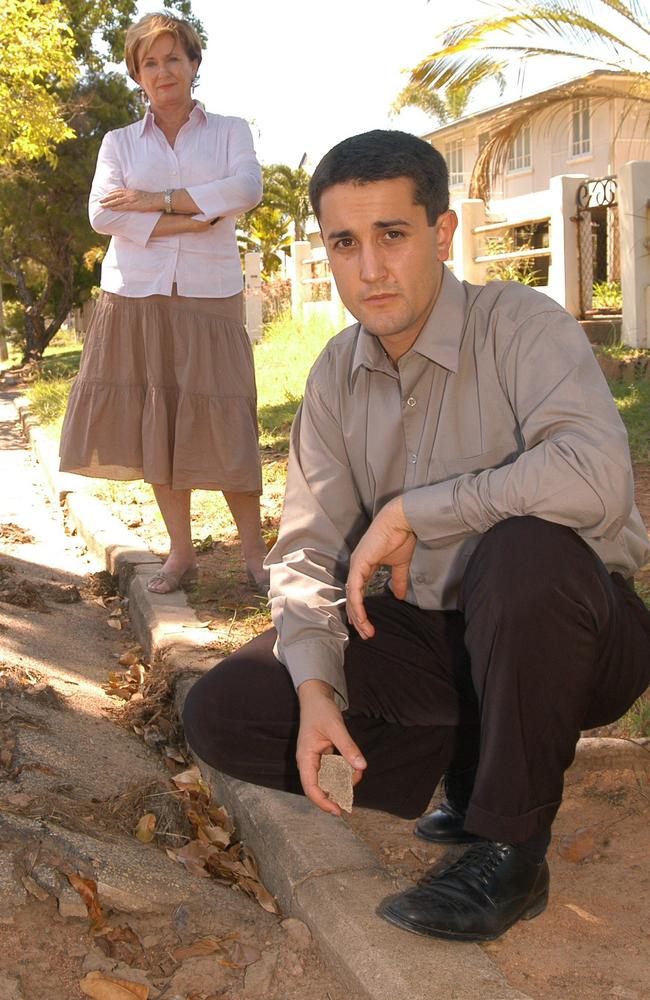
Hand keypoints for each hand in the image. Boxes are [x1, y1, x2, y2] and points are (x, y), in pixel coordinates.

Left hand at [100, 188, 161, 211]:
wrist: (159, 199)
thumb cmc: (153, 199)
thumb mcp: (142, 196)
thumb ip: (136, 197)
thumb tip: (133, 200)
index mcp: (132, 191)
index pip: (119, 191)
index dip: (111, 193)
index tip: (105, 195)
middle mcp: (131, 194)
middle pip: (116, 195)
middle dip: (107, 198)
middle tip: (100, 200)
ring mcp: (132, 199)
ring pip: (117, 201)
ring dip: (109, 203)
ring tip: (102, 205)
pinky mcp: (135, 205)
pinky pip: (123, 206)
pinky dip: (116, 207)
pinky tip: (111, 209)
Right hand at [297, 680, 365, 815]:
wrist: (316, 696)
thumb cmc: (321, 710)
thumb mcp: (336, 728)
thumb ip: (348, 748)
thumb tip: (361, 767)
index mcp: (305, 758)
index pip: (310, 788)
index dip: (323, 802)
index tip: (338, 810)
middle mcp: (308, 762)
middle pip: (320, 787)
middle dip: (338, 790)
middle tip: (355, 784)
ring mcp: (315, 760)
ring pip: (328, 780)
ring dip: (343, 780)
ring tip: (356, 773)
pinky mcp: (323, 757)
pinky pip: (332, 770)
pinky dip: (343, 771)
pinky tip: (353, 767)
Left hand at [346, 496, 414, 639]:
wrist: (402, 521)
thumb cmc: (400, 537)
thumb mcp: (400, 565)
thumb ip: (398, 581)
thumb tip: (400, 596)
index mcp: (364, 566)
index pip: (358, 592)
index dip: (361, 609)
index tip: (367, 624)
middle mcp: (357, 566)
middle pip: (352, 597)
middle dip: (358, 618)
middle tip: (366, 634)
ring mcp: (356, 565)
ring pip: (351, 596)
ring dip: (357, 616)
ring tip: (365, 630)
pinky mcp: (359, 564)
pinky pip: (355, 589)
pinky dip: (357, 605)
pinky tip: (361, 617)